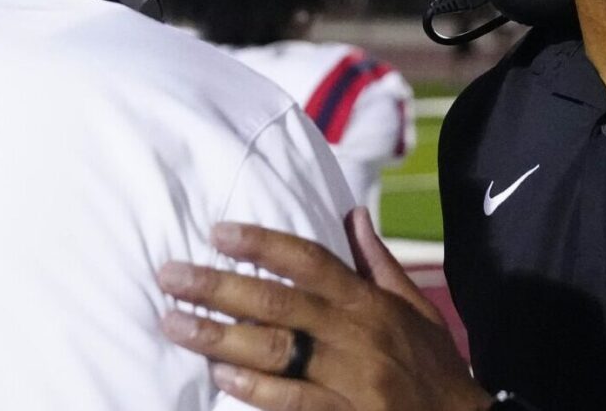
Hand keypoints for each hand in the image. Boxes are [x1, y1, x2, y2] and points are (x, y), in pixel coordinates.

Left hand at [158, 207, 489, 410]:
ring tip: (175, 324)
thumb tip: (353, 213)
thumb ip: (378, 264)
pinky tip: (220, 375)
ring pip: (276, 351)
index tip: (218, 232)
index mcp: (370, 303)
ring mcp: (349, 379)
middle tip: (170, 276)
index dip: (262, 244)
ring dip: (220, 337)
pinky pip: (292, 401)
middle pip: (278, 303)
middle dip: (219, 287)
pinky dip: (254, 388)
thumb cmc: (435, 368)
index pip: (309, 261)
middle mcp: (356, 335)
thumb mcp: (416, 309)